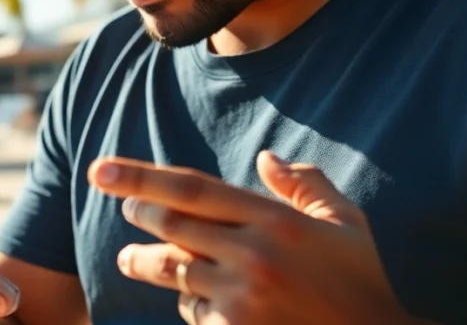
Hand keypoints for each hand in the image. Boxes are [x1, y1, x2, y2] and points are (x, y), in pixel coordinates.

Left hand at [89, 151, 413, 324]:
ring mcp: (242, 300)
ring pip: (174, 273)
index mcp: (278, 220)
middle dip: (140, 213)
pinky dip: (191, 303)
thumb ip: (306, 186)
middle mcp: (254, 256)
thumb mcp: (348, 223)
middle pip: (172, 227)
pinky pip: (195, 311)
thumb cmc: (367, 281)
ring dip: (146, 263)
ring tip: (130, 258)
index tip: (100, 171)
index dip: (140, 177)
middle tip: (126, 209)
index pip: (191, 189)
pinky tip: (194, 299)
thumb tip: (267, 158)